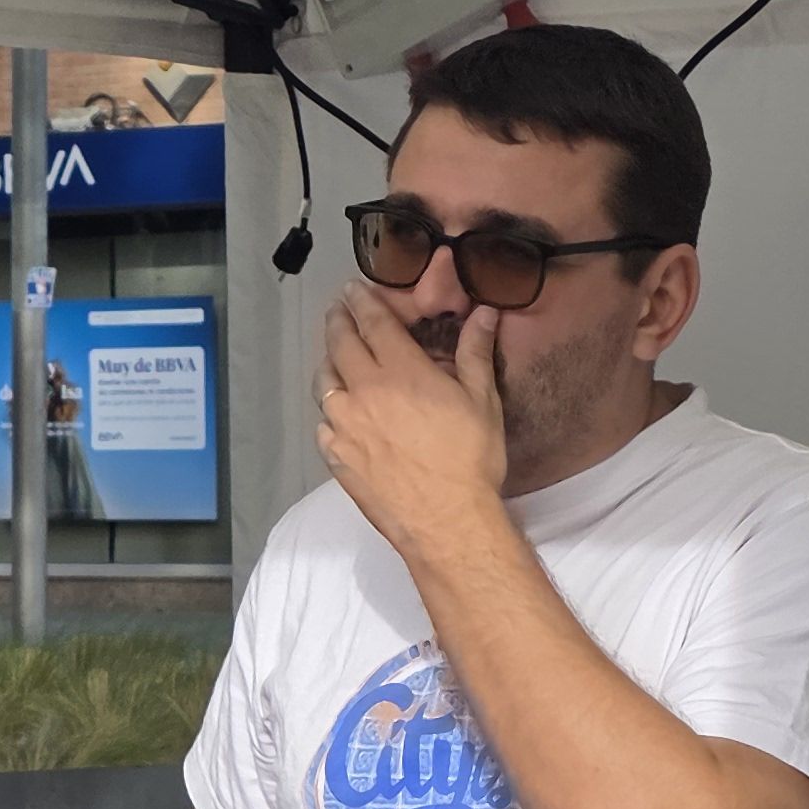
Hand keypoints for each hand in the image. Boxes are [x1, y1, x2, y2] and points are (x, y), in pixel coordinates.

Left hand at [317, 285, 508, 564]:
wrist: (445, 520)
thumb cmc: (470, 459)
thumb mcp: (482, 400)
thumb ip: (475, 352)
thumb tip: (484, 312)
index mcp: (401, 371)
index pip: (373, 323)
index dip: (361, 301)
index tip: (352, 288)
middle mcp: (364, 392)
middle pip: (340, 345)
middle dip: (337, 321)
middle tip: (337, 309)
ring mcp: (344, 425)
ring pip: (324, 381)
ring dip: (328, 360)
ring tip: (334, 353)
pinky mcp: (336, 456)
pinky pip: (323, 422)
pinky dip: (328, 407)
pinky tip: (336, 407)